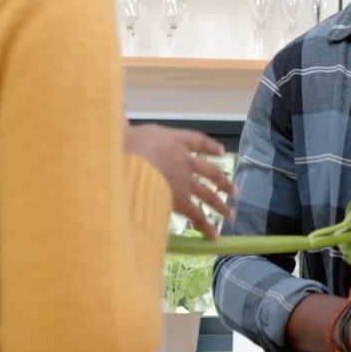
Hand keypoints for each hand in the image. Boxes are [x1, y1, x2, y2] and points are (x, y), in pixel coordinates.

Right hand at [125, 124, 234, 238]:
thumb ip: (126, 126)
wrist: (126, 160)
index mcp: (173, 140)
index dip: (210, 147)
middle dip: (223, 181)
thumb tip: (117, 116)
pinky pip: (196, 214)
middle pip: (210, 171)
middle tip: (233, 191)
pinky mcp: (180, 199)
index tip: (221, 151)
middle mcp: (184, 159)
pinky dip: (205, 225)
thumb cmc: (122, 144)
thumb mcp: (125, 130)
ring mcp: (184, 180)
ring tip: (230, 215)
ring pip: (208, 194)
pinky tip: (212, 234)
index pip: (198, 141)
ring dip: (221, 206)